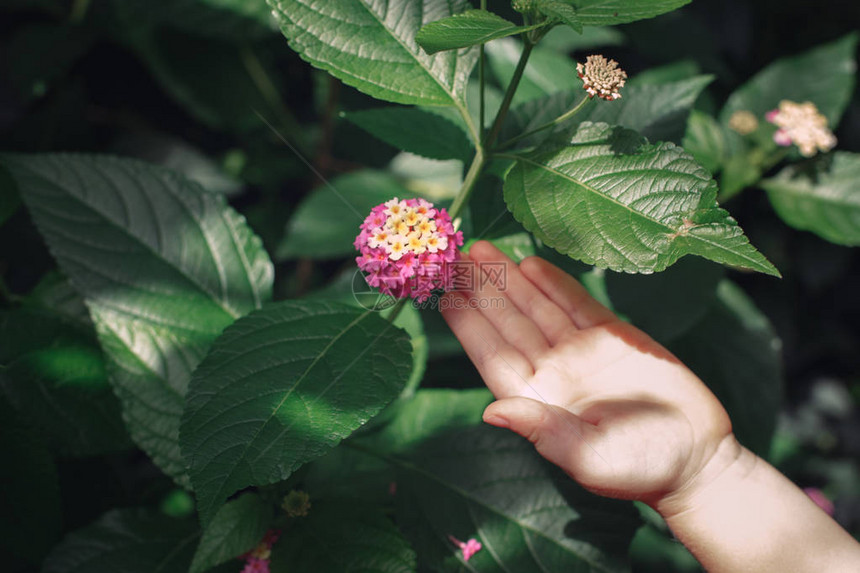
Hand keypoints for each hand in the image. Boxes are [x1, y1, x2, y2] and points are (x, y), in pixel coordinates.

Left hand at [441, 241, 736, 506]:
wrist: (697, 457)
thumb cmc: (641, 467)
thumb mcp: (589, 456)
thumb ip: (542, 430)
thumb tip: (489, 412)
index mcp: (537, 399)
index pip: (492, 354)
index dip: (467, 323)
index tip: (442, 293)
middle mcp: (552, 371)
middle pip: (508, 322)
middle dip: (480, 288)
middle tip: (452, 253)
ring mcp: (580, 352)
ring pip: (536, 307)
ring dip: (508, 279)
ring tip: (481, 249)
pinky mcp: (613, 338)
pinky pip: (575, 304)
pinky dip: (553, 284)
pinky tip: (530, 265)